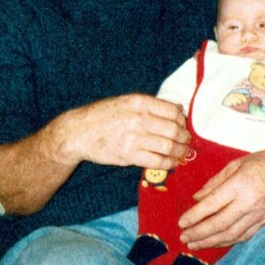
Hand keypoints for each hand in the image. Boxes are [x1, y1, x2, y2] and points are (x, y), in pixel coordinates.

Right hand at [64, 94, 189, 170]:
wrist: (78, 131)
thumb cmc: (103, 115)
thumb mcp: (126, 101)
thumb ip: (151, 105)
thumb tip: (178, 109)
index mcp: (139, 102)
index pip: (172, 111)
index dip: (182, 120)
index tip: (183, 125)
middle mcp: (138, 118)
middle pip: (173, 130)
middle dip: (184, 137)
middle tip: (186, 140)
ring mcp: (134, 138)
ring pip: (168, 146)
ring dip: (180, 151)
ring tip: (182, 152)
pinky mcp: (129, 155)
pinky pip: (156, 161)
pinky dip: (168, 163)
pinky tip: (172, 163)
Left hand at [178, 137, 264, 249]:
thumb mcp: (238, 164)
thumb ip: (216, 182)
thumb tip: (197, 198)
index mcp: (240, 185)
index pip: (211, 205)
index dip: (194, 216)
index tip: (181, 222)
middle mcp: (248, 202)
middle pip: (218, 224)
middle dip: (198, 233)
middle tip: (183, 238)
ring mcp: (258, 214)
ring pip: (230, 234)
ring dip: (210, 242)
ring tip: (194, 245)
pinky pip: (243, 235)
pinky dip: (228, 241)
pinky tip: (216, 243)